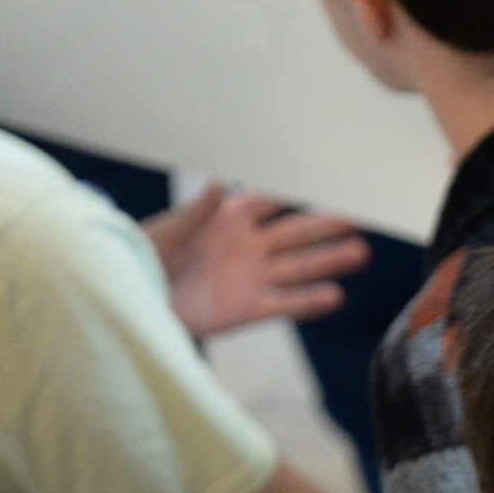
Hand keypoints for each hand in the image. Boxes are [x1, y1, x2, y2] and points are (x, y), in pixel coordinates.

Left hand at [146, 183, 368, 337]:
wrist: (134, 302)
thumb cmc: (141, 259)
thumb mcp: (162, 232)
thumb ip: (194, 213)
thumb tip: (219, 183)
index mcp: (227, 220)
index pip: (268, 202)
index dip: (294, 195)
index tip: (324, 185)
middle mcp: (248, 247)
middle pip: (295, 233)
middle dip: (326, 225)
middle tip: (358, 217)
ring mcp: (252, 278)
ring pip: (299, 267)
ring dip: (329, 260)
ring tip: (359, 253)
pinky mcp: (249, 309)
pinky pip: (285, 304)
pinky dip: (309, 301)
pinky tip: (333, 295)